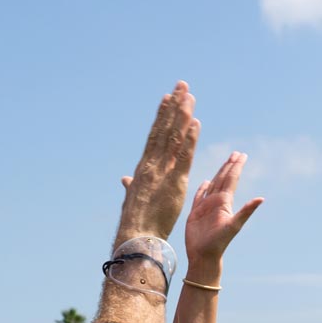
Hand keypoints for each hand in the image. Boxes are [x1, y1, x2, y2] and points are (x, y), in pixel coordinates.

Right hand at [118, 82, 199, 237]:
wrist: (137, 236)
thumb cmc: (135, 222)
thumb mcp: (132, 199)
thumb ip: (131, 186)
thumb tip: (126, 180)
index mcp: (143, 167)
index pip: (155, 136)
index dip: (161, 116)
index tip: (167, 98)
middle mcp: (152, 164)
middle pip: (164, 130)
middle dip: (174, 107)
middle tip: (181, 86)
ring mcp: (162, 171)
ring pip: (174, 138)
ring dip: (183, 116)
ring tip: (190, 96)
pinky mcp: (174, 182)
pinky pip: (184, 157)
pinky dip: (190, 139)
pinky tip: (196, 123)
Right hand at [183, 152, 261, 271]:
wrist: (204, 256)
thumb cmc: (219, 242)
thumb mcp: (234, 225)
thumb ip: (246, 211)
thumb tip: (261, 198)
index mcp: (225, 202)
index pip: (232, 179)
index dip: (236, 166)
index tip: (242, 155)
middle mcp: (217, 202)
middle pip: (224, 179)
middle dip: (230, 165)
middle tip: (236, 153)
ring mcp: (206, 206)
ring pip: (213, 184)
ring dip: (219, 173)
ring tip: (225, 162)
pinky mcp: (195, 212)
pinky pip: (199, 196)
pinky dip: (202, 188)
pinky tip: (205, 181)